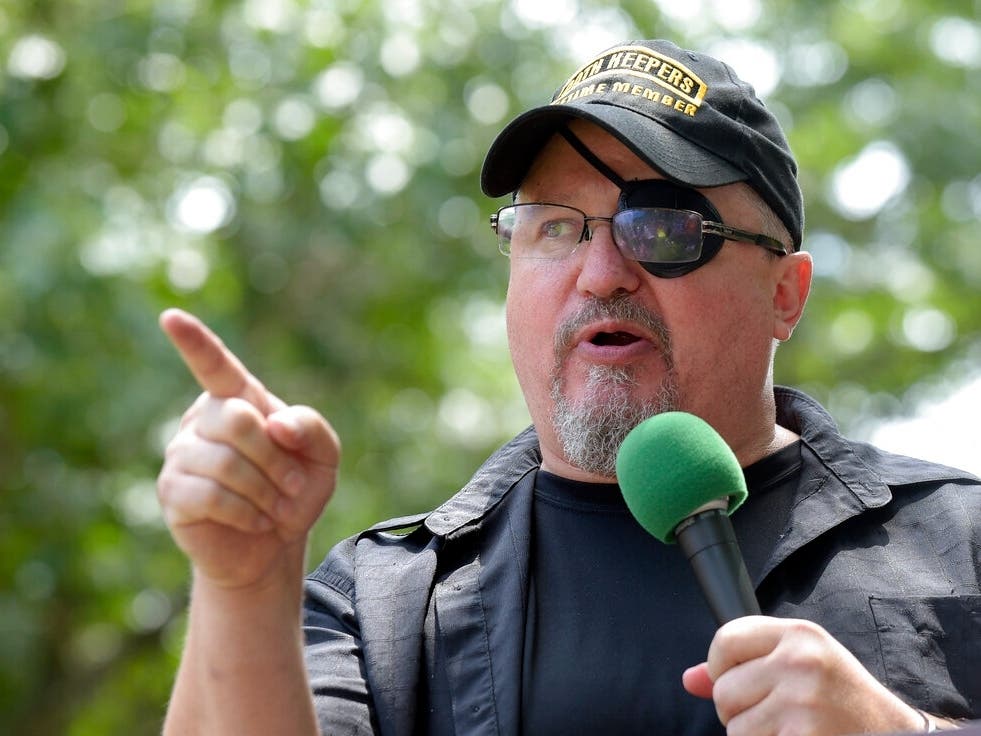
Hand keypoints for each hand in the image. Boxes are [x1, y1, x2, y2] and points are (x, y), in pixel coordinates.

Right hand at [156, 308, 339, 590]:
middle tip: (292, 486)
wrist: (274, 545)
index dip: (194, 342)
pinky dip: (244, 512)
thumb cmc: (296, 490)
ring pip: (224, 462)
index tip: (170, 317)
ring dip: (264, 490)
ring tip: (276, 508)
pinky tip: (256, 520)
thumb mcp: (323, 456)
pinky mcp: (173, 491)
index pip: (214, 365)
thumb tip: (276, 424)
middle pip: (237, 420)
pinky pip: (209, 495)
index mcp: (238, 399)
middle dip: (274, 458)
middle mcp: (204, 419)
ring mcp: (182, 454)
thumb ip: (311, 427)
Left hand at [682, 616, 925, 734]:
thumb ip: (743, 666)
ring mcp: (803, 701)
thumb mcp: (800, 667)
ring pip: (735, 728)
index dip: (721, 667)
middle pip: (724, 690)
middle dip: (738, 712)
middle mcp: (801, 661)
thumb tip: (689, 679)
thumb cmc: (841, 701)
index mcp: (799, 634)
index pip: (725, 639)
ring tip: (789, 730)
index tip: (740, 681)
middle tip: (774, 716)